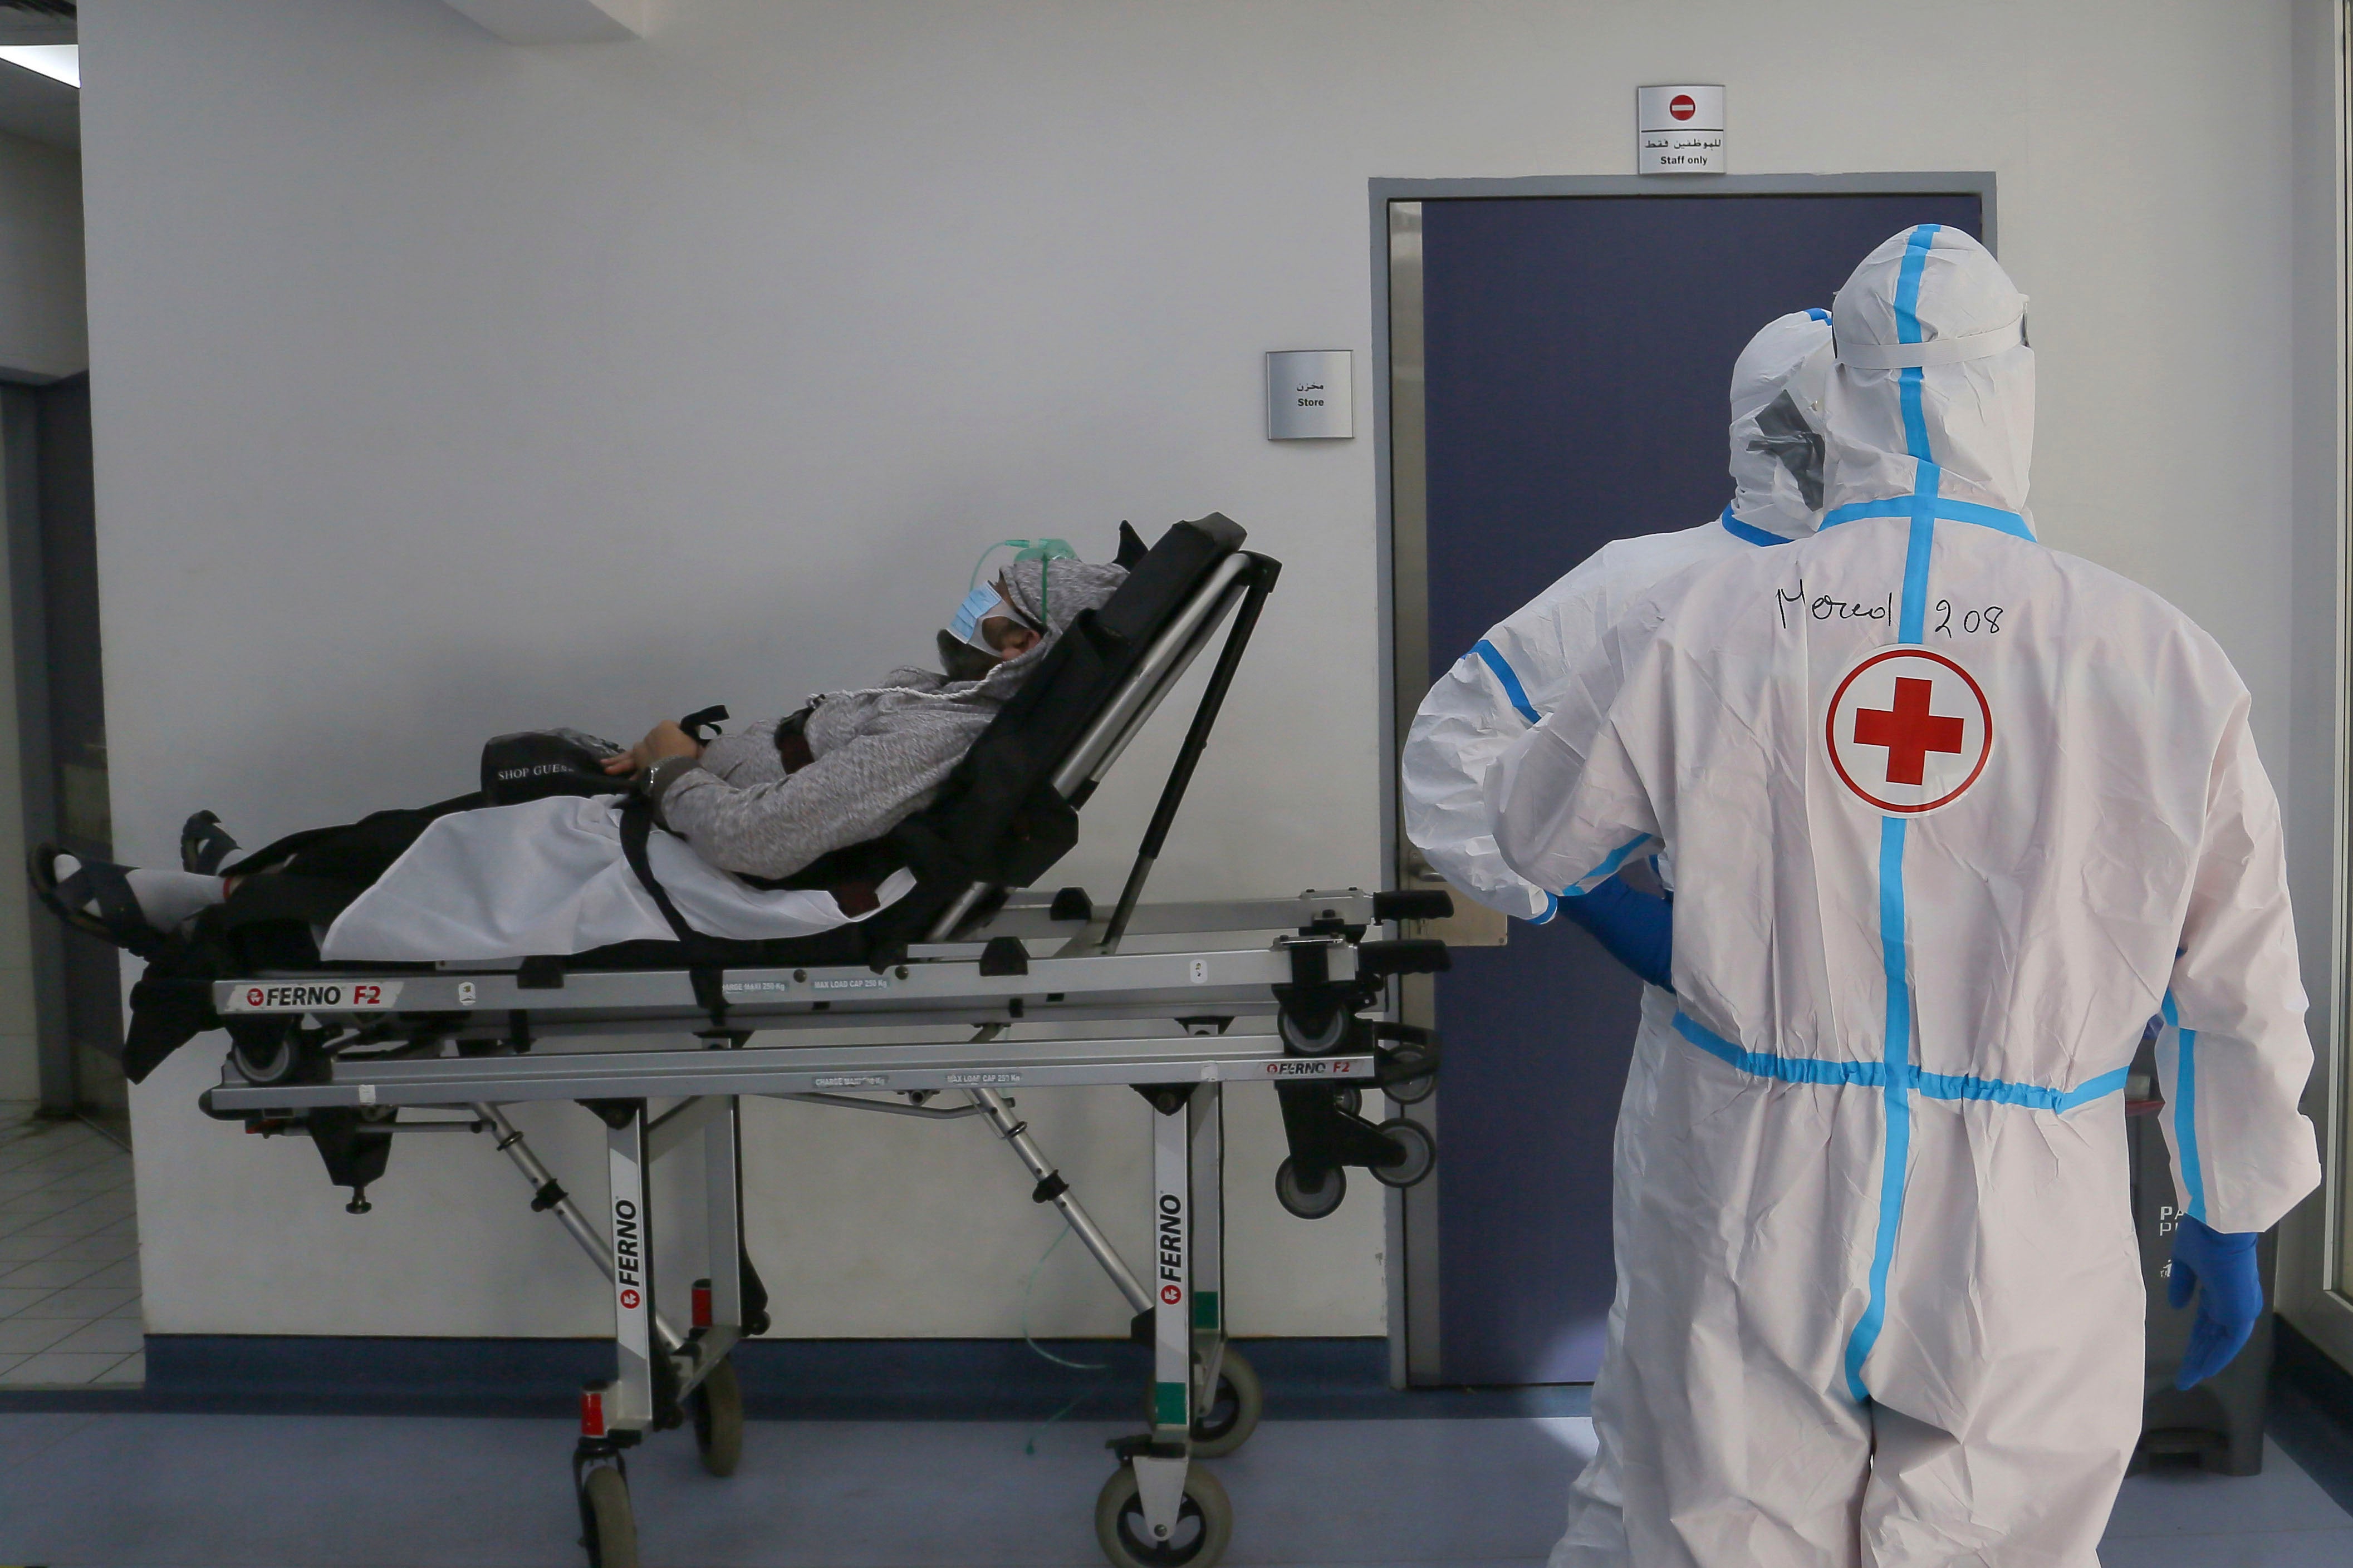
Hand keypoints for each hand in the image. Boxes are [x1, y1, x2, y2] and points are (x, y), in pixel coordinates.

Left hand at [600, 720, 703, 776]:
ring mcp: (642, 749)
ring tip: (605, 766)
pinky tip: (615, 774)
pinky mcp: (638, 763)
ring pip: (629, 755)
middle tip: (639, 752)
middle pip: (647, 741)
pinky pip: (630, 767)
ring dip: (618, 761)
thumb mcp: (696, 743)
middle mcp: (650, 736)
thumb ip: (693, 736)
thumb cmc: (687, 753)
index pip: (671, 728)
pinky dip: (623, 770)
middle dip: (644, 748)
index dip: (677, 734)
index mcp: (666, 727)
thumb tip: (695, 728)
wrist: (675, 767)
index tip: (682, 742)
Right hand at [2168, 1215, 2262, 1387]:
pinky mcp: (2240, 1313)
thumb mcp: (2184, 1261)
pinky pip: (2229, 1343)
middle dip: (2198, 1357)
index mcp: (2221, 1290)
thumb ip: (2182, 1284)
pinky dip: (2217, 1357)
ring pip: (2221, 1343)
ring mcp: (2238, 1308)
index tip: (2185, 1356)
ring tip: (2188, 1378)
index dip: (2196, 1340)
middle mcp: (2233, 1303)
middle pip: (2213, 1337)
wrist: (2220, 1225)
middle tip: (2185, 1377)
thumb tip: (2177, 1304)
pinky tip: (2204, 1370)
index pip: (2207, 1323)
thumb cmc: (2202, 1236)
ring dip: (2204, 1361)